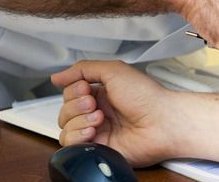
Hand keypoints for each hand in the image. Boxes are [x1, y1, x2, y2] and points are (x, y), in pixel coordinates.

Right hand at [51, 61, 175, 166]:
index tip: (86, 88)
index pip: (70, 92)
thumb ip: (84, 69)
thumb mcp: (115, 70)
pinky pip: (71, 145)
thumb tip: (57, 76)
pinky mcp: (97, 148)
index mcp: (102, 92)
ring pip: (65, 127)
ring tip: (99, 118)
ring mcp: (97, 131)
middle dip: (76, 105)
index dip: (73, 90)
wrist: (161, 122)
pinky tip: (94, 131)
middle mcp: (98, 111)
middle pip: (65, 110)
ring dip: (78, 120)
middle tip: (94, 104)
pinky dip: (78, 136)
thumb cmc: (146, 95)